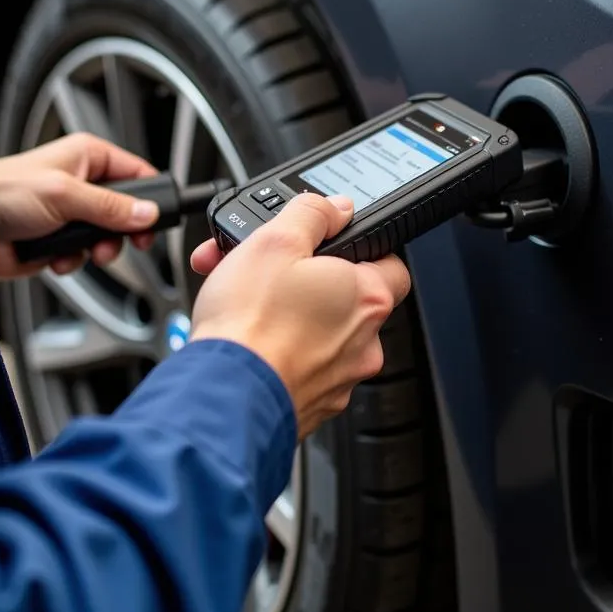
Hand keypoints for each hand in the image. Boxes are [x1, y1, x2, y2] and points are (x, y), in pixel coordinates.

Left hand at [0, 133, 160, 279]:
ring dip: (98, 249)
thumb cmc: (4, 192)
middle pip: (126, 209)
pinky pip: (83, 253)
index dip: (150, 196)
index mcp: (87, 157)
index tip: (156, 218)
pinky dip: (74, 259)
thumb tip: (148, 213)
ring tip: (84, 250)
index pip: (137, 172)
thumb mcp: (66, 195)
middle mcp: (82, 182)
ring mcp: (70, 212)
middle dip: (123, 230)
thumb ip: (111, 206)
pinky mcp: (59, 238)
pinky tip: (56, 255)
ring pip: (107, 235)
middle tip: (126, 241)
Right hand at [188, 193, 410, 438]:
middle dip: (305, 279)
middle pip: (344, 297)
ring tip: (242, 300)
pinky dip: (276, 348)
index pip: (390, 262)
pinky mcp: (311, 404)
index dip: (359, 247)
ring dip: (285, 311)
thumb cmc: (251, 324)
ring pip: (318, 332)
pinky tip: (244, 337)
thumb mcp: (275, 241)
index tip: (328, 244)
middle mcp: (365, 342)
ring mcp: (339, 378)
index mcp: (367, 297)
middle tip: (268, 269)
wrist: (222, 396)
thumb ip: (312, 215)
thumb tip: (334, 207)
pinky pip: (299, 365)